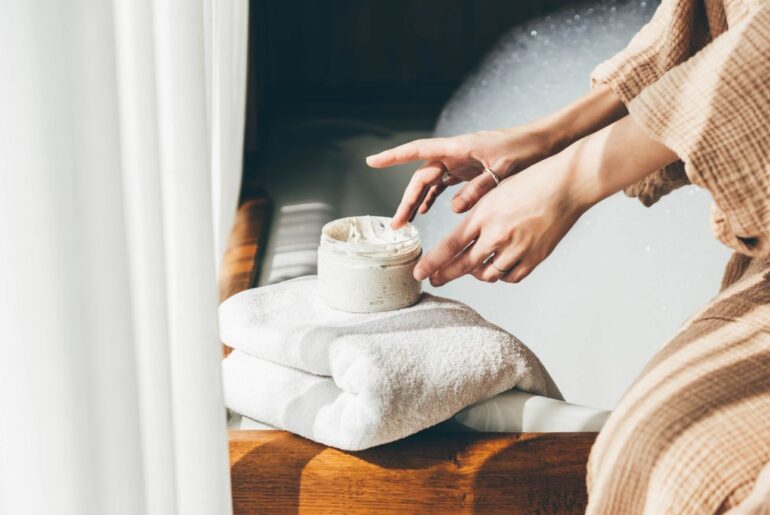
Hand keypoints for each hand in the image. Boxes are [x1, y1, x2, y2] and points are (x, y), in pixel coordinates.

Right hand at [366, 125, 555, 227]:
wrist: (544, 142)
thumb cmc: (524, 149)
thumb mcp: (501, 170)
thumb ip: (477, 188)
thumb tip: (452, 208)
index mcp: (458, 148)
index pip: (418, 150)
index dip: (393, 157)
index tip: (372, 162)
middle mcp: (455, 153)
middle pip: (422, 176)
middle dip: (407, 200)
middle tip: (397, 224)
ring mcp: (461, 161)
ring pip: (432, 182)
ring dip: (420, 200)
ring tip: (409, 222)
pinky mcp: (469, 168)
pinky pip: (445, 183)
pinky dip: (435, 196)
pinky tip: (429, 210)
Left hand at [414, 149, 589, 285]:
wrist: (566, 184)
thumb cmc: (530, 182)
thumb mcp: (494, 193)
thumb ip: (476, 217)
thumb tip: (460, 240)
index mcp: (484, 215)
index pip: (450, 246)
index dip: (432, 263)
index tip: (420, 273)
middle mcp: (498, 235)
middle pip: (464, 266)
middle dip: (445, 275)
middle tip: (434, 280)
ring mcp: (517, 248)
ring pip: (487, 275)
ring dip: (475, 274)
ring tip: (470, 268)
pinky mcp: (535, 257)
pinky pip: (510, 277)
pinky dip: (500, 275)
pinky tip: (496, 267)